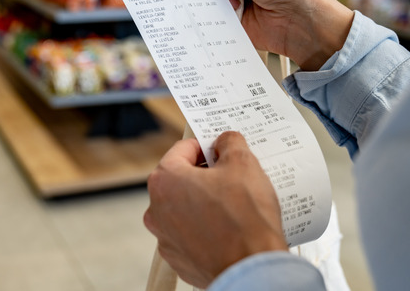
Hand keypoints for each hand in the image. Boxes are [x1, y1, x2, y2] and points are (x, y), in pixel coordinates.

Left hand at [144, 131, 286, 287]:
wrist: (251, 269)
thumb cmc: (245, 218)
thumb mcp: (243, 164)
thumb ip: (230, 142)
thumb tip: (225, 141)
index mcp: (165, 181)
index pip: (182, 149)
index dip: (206, 145)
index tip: (222, 150)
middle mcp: (157, 210)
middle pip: (181, 180)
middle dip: (205, 175)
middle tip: (232, 177)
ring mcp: (166, 239)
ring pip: (185, 208)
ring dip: (205, 203)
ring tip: (235, 205)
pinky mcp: (180, 260)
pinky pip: (191, 235)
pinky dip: (207, 229)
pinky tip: (230, 228)